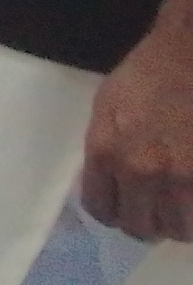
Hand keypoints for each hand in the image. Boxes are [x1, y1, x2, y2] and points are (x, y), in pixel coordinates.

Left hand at [84, 6, 192, 241]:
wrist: (191, 54)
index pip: (101, 209)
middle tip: (157, 209)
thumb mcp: (108, 107)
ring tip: (182, 203)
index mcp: (107, 152)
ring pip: (178, 230)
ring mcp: (183, 179)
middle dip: (147, 221)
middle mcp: (142, 172)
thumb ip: (105, 149)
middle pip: (140, 226)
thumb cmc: (150, 73)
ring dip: (179, 222)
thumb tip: (107, 183)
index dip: (114, 211)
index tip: (125, 206)